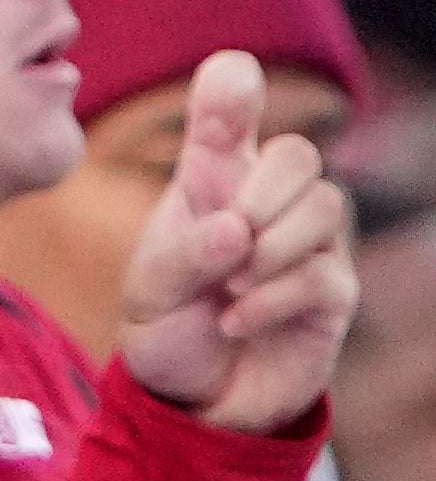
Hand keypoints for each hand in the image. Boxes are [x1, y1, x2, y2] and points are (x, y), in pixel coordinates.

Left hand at [121, 50, 357, 434]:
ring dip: (267, 250)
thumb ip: (179, 253)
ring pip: (324, 205)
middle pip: (299, 152)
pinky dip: (267, 300)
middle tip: (224, 243)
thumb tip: (235, 230)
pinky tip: (233, 321)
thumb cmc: (168, 329)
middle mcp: (270, 203)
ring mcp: (310, 243)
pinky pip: (320, 273)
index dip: (232, 92)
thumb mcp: (147, 291)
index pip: (232, 116)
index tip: (226, 81)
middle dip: (259, 196)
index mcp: (214, 185)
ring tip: (226, 289)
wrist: (191, 400)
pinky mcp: (333, 291)